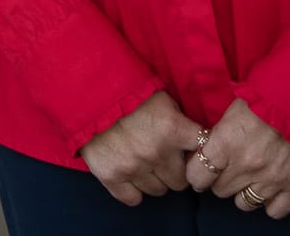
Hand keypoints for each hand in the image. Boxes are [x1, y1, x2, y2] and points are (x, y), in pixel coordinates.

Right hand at [80, 91, 204, 205]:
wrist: (86, 89)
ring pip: (159, 190)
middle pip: (182, 180)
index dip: (198, 154)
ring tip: (144, 163)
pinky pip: (133, 199)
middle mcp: (157, 152)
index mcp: (174, 129)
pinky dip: (133, 190)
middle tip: (164, 157)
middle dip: (175, 169)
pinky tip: (130, 176)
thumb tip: (197, 142)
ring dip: (154, 179)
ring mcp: (133, 167)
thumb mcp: (162, 99)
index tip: (189, 151)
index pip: (203, 155)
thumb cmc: (127, 90)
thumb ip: (180, 122)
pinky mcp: (111, 175)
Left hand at [186, 98, 289, 218]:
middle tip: (227, 169)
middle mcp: (247, 165)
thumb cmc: (262, 101)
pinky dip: (269, 202)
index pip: (198, 175)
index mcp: (226, 143)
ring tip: (247, 178)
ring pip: (244, 203)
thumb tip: (200, 155)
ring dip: (242, 192)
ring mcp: (272, 178)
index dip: (196, 173)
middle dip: (220, 180)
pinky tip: (268, 188)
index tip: (199, 170)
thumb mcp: (230, 113)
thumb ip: (216, 138)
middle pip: (220, 190)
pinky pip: (274, 211)